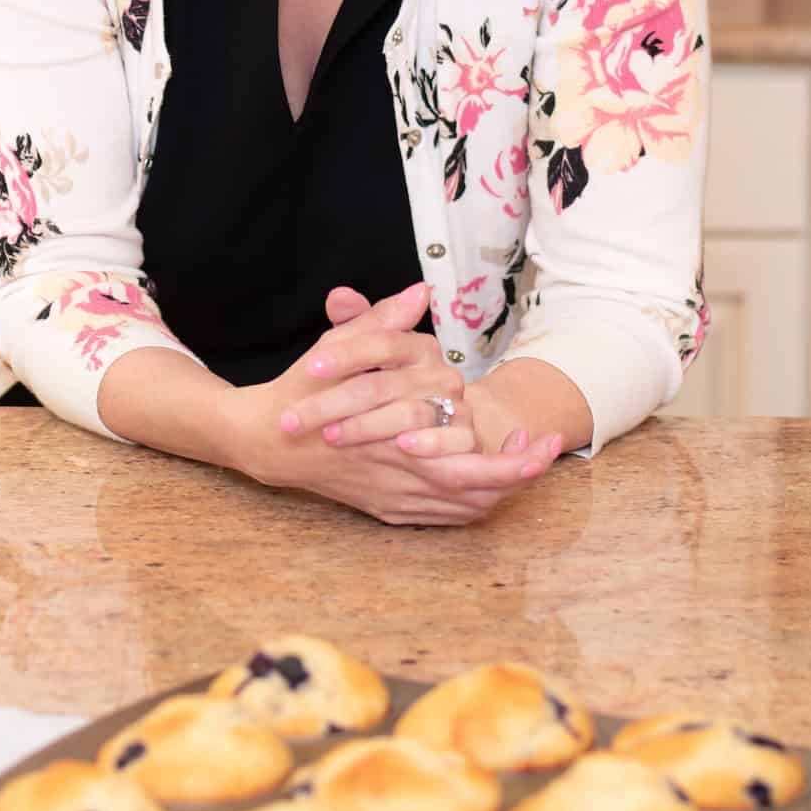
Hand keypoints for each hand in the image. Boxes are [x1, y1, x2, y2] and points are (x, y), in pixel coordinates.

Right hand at [232, 284, 562, 526]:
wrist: (267, 440)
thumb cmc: (304, 389)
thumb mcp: (337, 347)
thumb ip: (381, 321)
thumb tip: (419, 292)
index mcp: (393, 438)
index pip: (468, 459)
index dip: (511, 458)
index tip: (539, 434)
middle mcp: (398, 474)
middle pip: (475, 492)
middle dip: (516, 475)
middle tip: (544, 450)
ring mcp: (393, 497)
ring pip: (463, 508)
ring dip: (499, 489)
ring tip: (524, 462)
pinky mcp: (387, 509)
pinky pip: (442, 518)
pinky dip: (471, 505)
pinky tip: (486, 483)